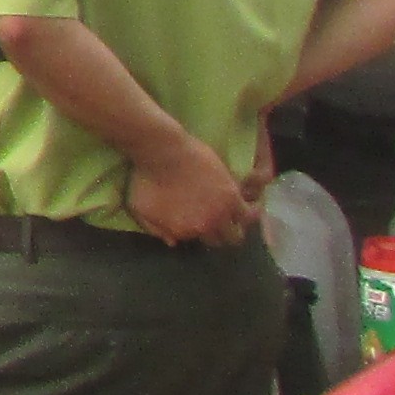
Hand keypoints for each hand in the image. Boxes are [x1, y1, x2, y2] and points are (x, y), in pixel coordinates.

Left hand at [124, 137, 259, 249]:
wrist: (163, 152)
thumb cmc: (146, 178)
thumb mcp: (140, 209)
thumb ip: (156, 229)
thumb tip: (174, 242)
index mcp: (182, 231)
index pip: (198, 240)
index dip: (201, 233)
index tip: (202, 224)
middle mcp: (204, 227)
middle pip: (219, 240)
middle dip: (220, 235)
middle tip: (222, 226)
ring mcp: (220, 212)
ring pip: (237, 232)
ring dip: (237, 228)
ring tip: (239, 221)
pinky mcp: (231, 195)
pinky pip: (249, 212)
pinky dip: (252, 213)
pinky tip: (254, 208)